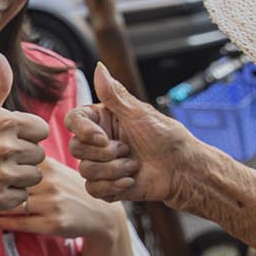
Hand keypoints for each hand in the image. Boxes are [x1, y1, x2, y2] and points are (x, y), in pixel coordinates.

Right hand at [0, 53, 50, 214]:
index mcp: (4, 121)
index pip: (41, 129)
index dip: (26, 133)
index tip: (7, 136)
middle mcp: (5, 147)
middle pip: (39, 154)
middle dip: (23, 155)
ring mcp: (1, 175)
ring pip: (34, 176)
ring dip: (19, 175)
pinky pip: (23, 196)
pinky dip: (11, 194)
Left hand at [0, 157, 123, 240]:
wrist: (100, 214)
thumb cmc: (71, 189)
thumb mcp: (56, 169)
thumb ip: (32, 161)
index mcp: (48, 166)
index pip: (13, 162)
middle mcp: (50, 183)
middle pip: (9, 183)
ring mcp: (51, 204)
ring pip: (12, 204)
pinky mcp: (52, 224)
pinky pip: (20, 223)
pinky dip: (4, 222)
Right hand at [67, 63, 212, 206]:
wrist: (182, 169)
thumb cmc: (166, 137)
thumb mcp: (139, 114)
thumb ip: (114, 94)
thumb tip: (99, 66)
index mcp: (102, 120)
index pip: (73, 120)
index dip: (82, 130)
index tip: (102, 138)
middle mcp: (98, 141)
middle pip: (75, 147)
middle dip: (104, 153)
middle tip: (127, 150)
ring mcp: (101, 164)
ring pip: (84, 170)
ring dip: (112, 170)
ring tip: (134, 166)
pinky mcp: (106, 185)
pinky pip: (92, 189)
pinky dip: (112, 187)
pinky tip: (129, 181)